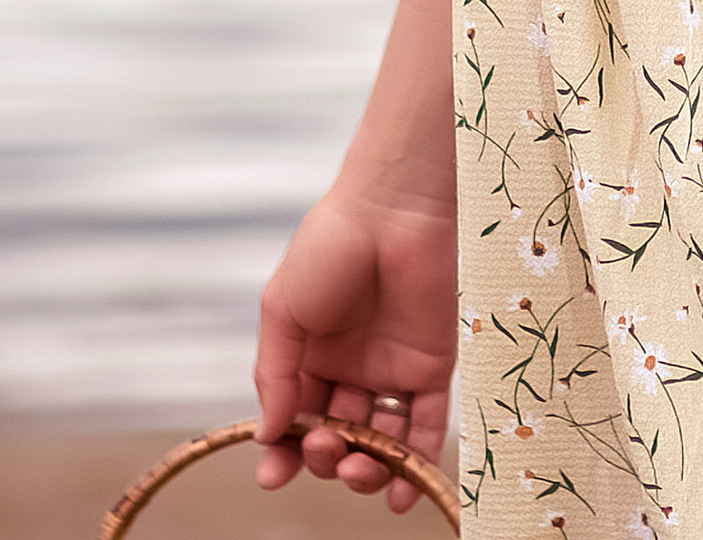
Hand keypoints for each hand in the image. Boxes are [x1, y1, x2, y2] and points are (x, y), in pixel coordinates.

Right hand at [255, 184, 456, 509]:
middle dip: (326, 457)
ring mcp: (393, 369)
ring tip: (359, 466)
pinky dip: (415, 464)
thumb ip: (275, 373)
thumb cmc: (330, 245)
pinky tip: (400, 493)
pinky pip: (426, 426)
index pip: (296, 419)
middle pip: (337, 437)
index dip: (284, 453)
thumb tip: (268, 435)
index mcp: (311, 354)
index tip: (273, 477)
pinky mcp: (433, 367)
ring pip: (379, 442)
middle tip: (325, 444)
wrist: (393, 207)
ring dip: (366, 470)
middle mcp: (351, 368)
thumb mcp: (282, 308)